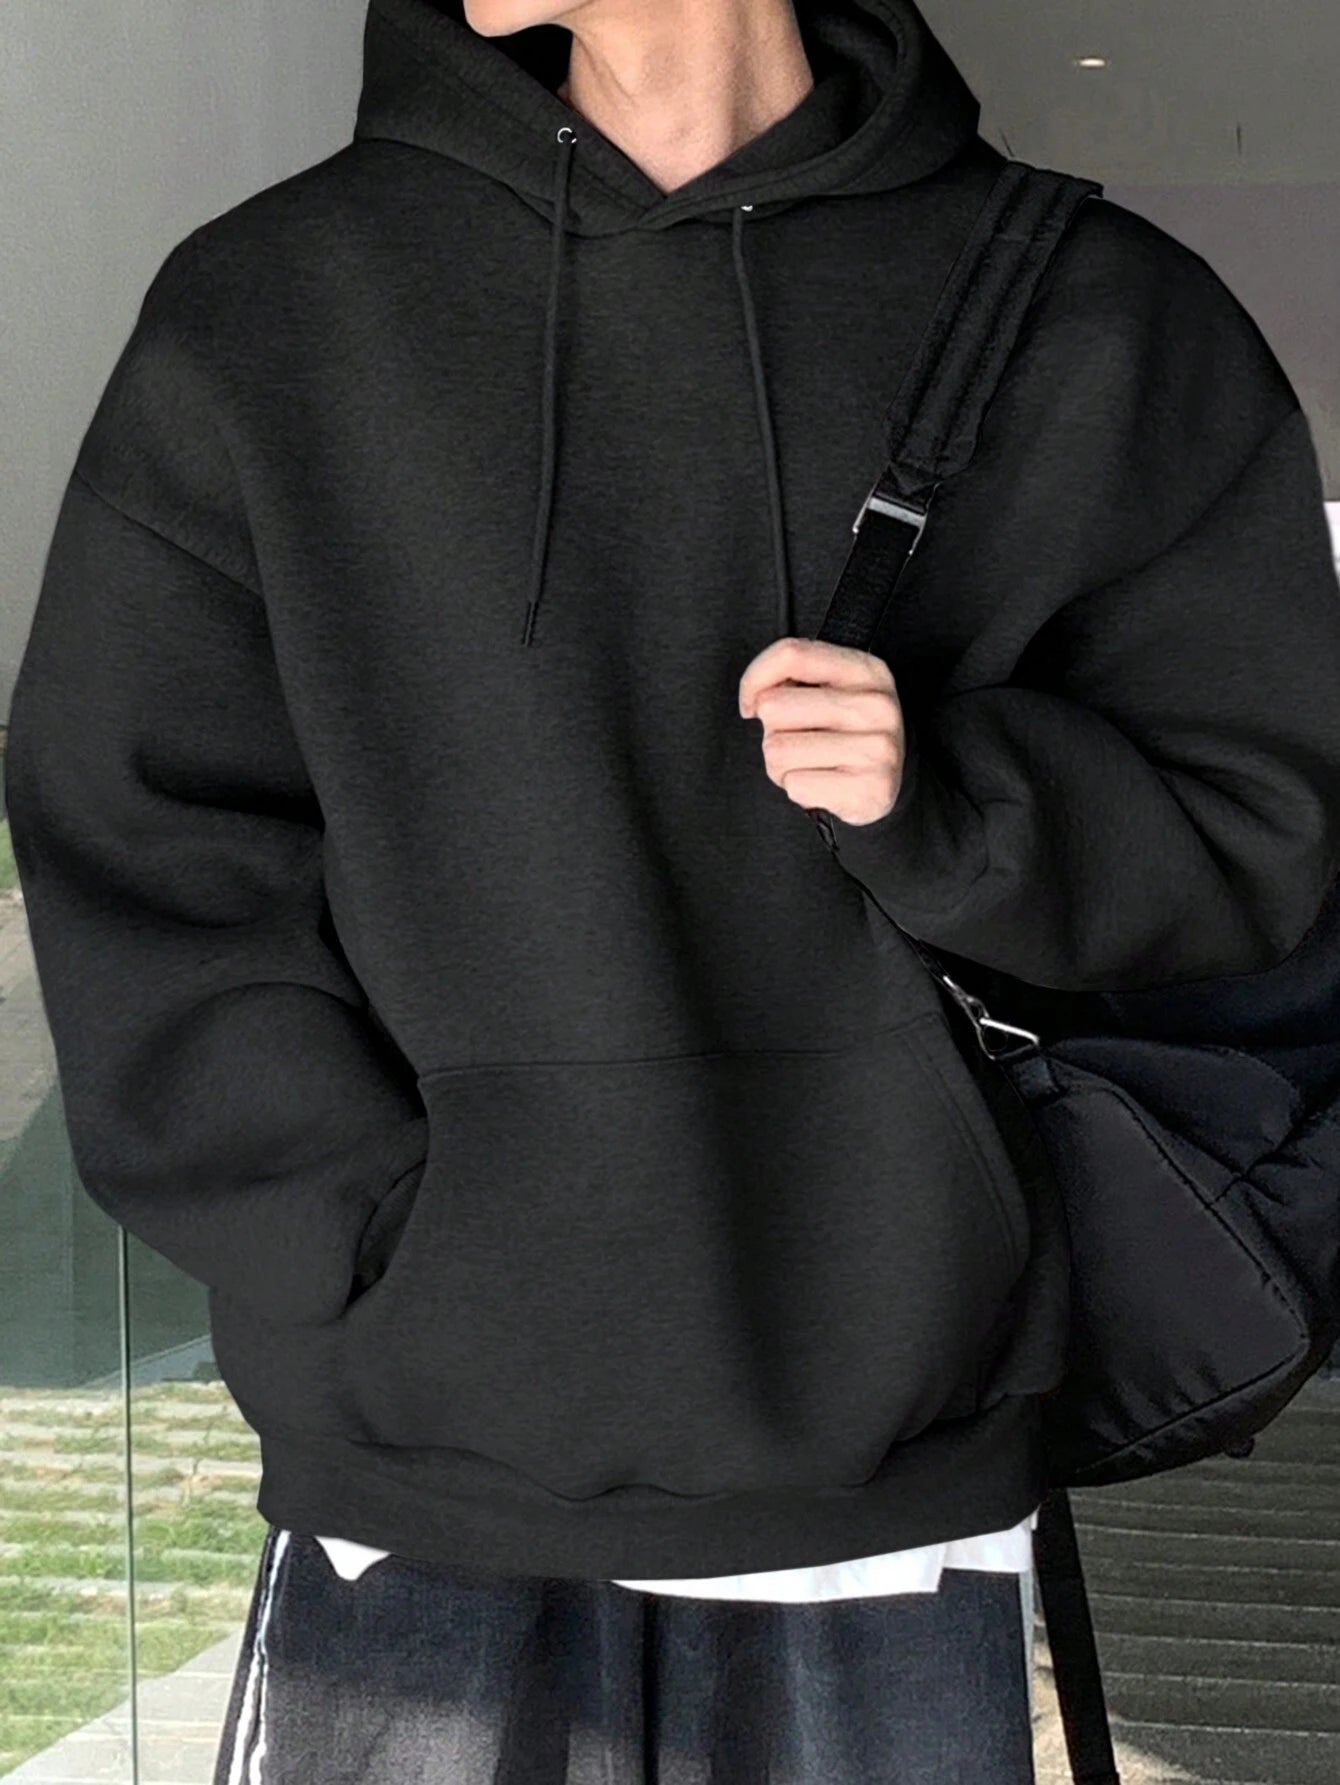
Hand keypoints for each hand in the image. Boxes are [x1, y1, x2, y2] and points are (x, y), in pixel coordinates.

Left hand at [738, 637, 905, 825]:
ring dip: (781, 765)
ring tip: (809, 765)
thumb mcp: (830, 692)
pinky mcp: (870, 789)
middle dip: (772, 731)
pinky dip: (798, 790)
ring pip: (778, 750)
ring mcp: (877, 749)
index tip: (750, 703)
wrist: (887, 785)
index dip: (754, 679)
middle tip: (798, 742)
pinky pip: (796, 785)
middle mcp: (876, 706)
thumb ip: (793, 679)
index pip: (791, 654)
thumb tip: (755, 698)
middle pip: (774, 707)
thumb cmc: (846, 736)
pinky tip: (821, 785)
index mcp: (866, 671)